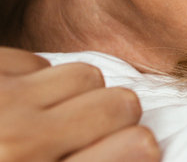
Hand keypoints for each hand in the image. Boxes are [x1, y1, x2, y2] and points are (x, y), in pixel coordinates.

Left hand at [0, 47, 159, 160]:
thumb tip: (146, 147)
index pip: (139, 146)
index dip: (139, 147)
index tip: (129, 150)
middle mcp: (24, 143)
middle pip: (121, 104)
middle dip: (112, 116)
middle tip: (82, 136)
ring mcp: (3, 103)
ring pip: (84, 75)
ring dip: (72, 94)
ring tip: (44, 119)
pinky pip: (35, 61)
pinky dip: (29, 81)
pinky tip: (10, 106)